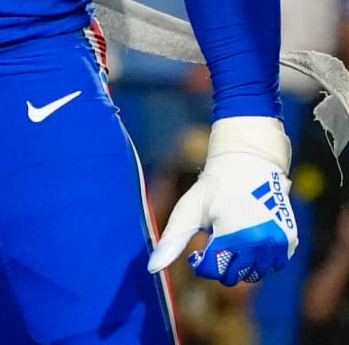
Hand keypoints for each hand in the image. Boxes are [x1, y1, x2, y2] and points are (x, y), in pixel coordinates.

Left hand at [149, 116, 296, 285]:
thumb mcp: (189, 209)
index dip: (200, 263)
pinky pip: (272, 265)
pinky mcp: (289, 241)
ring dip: (240, 264)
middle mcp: (259, 243)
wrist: (249, 164)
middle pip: (233, 278)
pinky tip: (249, 239)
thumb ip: (172, 239)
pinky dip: (260, 259)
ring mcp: (277, 243)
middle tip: (215, 244)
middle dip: (220, 265)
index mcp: (233, 235)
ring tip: (232, 239)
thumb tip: (152, 268)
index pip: (213, 271)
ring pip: (254, 275)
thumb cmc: (214, 187)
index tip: (196, 252)